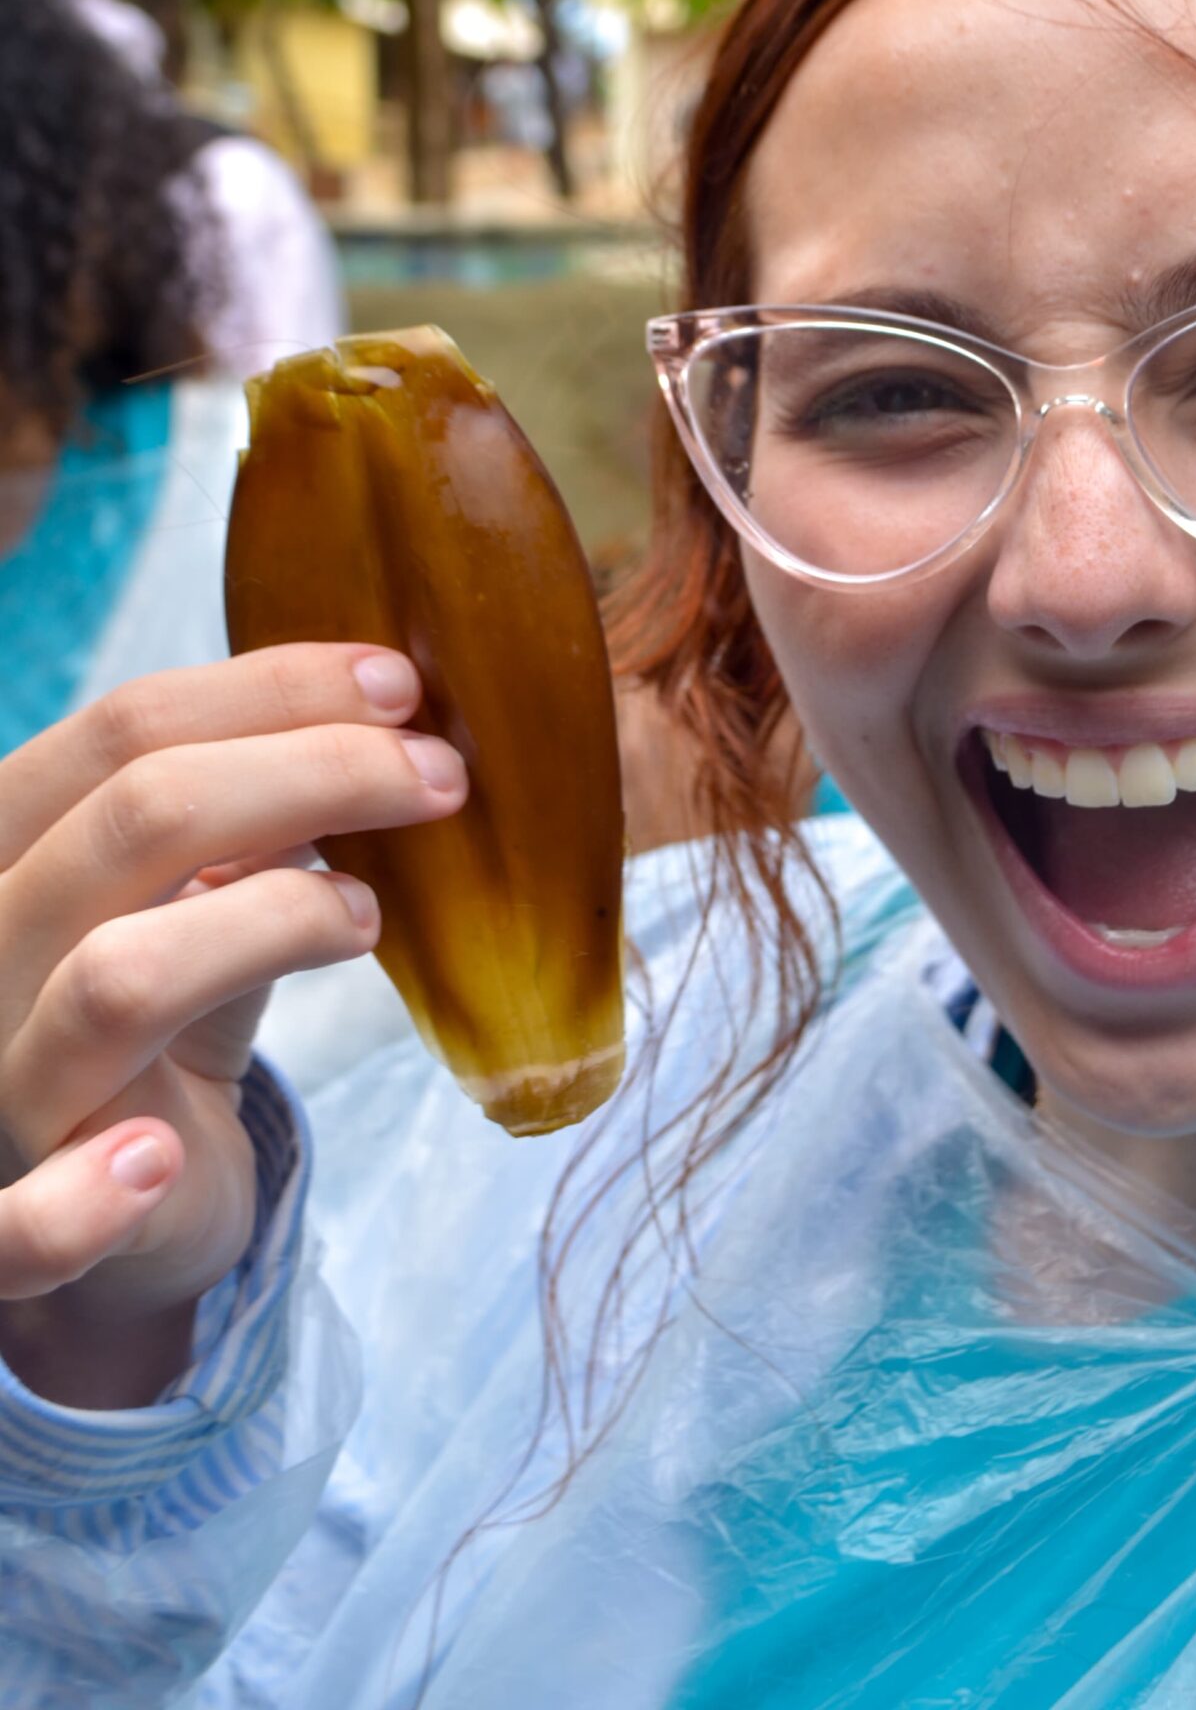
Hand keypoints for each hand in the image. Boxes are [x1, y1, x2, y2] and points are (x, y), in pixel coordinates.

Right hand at [0, 646, 466, 1405]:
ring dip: (269, 925)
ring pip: (119, 975)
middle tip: (440, 775)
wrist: (110, 1220)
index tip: (401, 685)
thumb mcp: (201, 894)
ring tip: (368, 916)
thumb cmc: (167, 1017)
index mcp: (11, 845)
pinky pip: (30, 1224)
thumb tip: (385, 717)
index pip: (122, 727)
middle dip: (315, 769)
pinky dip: (86, 1200)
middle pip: (137, 816)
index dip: (272, 689)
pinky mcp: (21, 1222)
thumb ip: (253, 819)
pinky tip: (164, 1159)